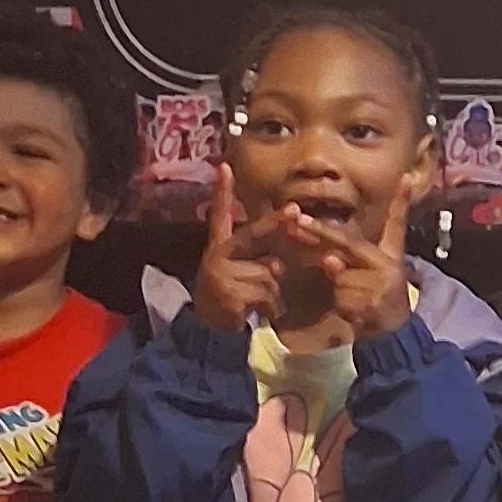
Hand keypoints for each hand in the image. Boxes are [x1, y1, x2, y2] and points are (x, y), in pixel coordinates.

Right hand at [192, 166, 284, 336]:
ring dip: (274, 293)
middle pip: (253, 234)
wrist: (207, 334)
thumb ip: (258, 265)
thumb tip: (278, 265)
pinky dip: (272, 308)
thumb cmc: (228, 302)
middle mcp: (218, 256)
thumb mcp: (239, 277)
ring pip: (268, 274)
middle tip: (295, 211)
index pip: (220, 216)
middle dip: (276, 223)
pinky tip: (257, 315)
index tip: (224, 166)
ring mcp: (222, 274)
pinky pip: (268, 295)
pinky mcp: (230, 294)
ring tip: (258, 306)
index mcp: (219, 249)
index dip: (221, 191)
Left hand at [284, 173, 417, 338]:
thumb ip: (348, 265)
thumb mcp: (370, 280)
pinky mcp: (373, 302)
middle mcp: (388, 265)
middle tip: (297, 220)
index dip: (401, 202)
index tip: (404, 178)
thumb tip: (329, 258)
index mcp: (390, 256)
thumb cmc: (379, 304)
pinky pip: (341, 297)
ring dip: (338, 290)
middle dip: (321, 231)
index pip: (397, 225)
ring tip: (358, 303)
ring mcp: (381, 283)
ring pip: (340, 275)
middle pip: (350, 243)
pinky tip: (358, 314)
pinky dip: (342, 306)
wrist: (394, 337)